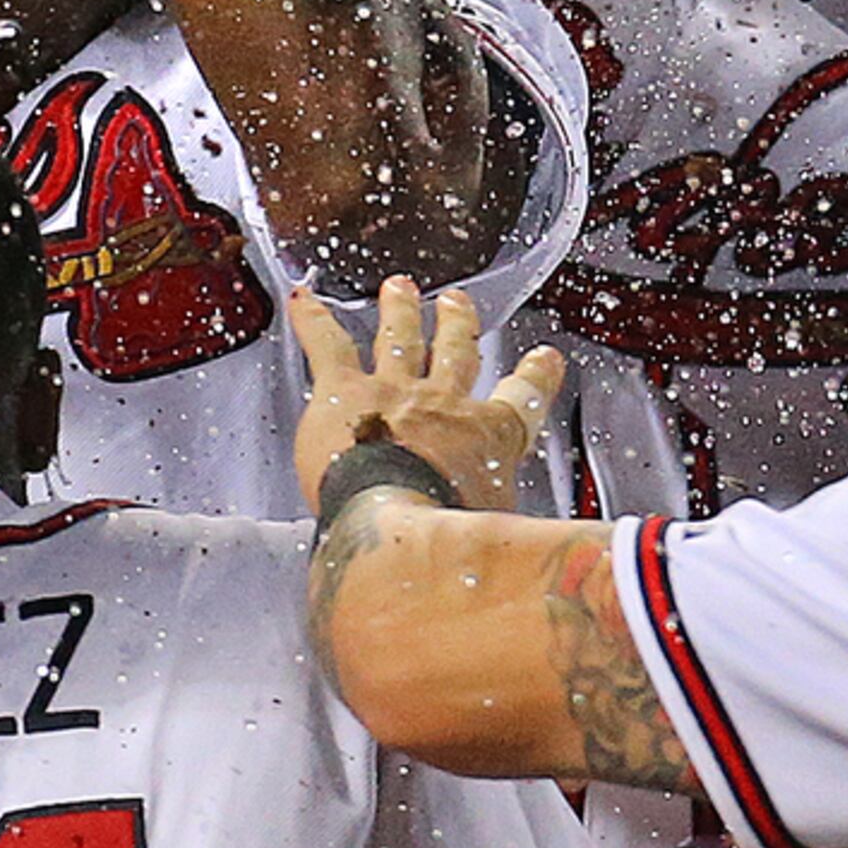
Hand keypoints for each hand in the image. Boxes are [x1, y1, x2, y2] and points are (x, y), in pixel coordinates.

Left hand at [290, 278, 564, 514]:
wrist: (400, 522)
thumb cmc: (449, 537)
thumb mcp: (499, 534)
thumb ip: (504, 532)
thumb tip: (512, 558)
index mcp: (488, 440)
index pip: (522, 402)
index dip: (535, 377)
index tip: (545, 359)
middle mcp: (445, 405)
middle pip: (456, 355)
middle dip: (458, 327)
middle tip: (458, 303)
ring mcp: (394, 391)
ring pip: (400, 340)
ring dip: (400, 312)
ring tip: (399, 289)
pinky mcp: (344, 391)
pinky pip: (329, 344)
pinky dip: (313, 319)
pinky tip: (303, 298)